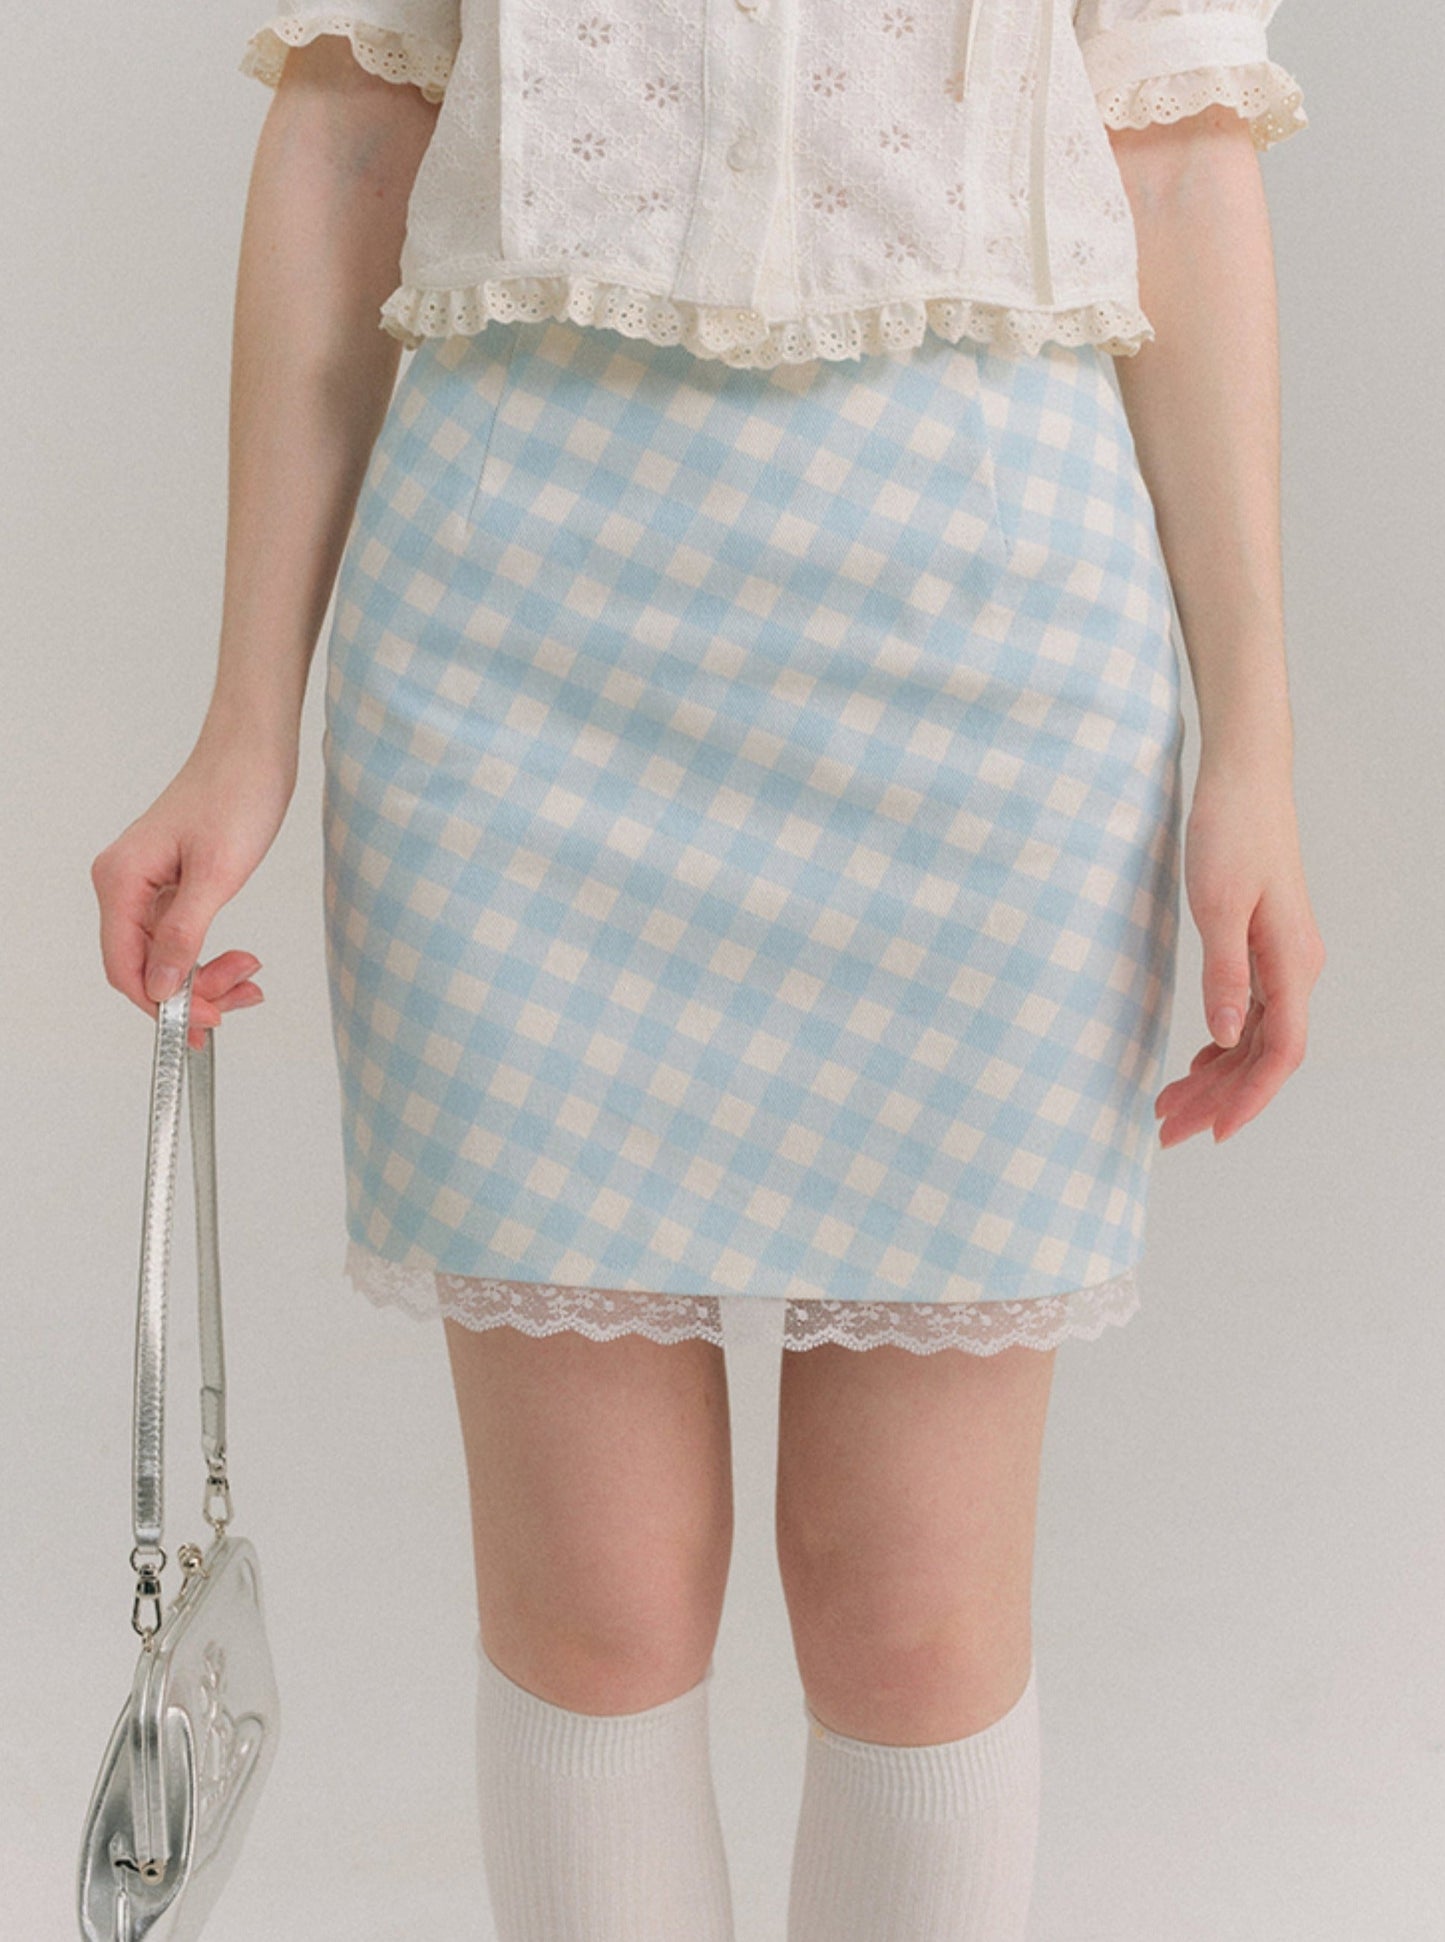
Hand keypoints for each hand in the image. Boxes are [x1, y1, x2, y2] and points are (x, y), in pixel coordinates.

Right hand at [91, 717, 295, 1050]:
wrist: (255, 749)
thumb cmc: (237, 793)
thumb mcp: (217, 874)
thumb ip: (183, 934)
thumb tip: (161, 986)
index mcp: (121, 880)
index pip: (124, 968)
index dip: (162, 1004)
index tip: (206, 1021)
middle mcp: (123, 884)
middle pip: (144, 967)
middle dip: (194, 992)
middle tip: (243, 995)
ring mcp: (145, 884)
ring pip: (165, 956)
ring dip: (206, 977)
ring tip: (251, 976)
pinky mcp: (171, 882)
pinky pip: (179, 936)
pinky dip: (209, 955)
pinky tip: (241, 961)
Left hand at [1155, 763, 1324, 1145]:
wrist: (1244, 779)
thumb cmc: (1231, 832)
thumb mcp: (1217, 905)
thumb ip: (1224, 974)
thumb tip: (1222, 1040)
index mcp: (1292, 963)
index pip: (1280, 1053)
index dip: (1249, 1099)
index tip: (1213, 1133)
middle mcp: (1295, 968)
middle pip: (1263, 1057)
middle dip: (1219, 1100)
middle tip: (1167, 1132)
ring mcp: (1282, 960)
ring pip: (1253, 1039)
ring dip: (1215, 1078)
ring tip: (1167, 1107)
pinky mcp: (1264, 947)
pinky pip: (1249, 1015)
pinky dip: (1220, 1047)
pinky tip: (1195, 1065)